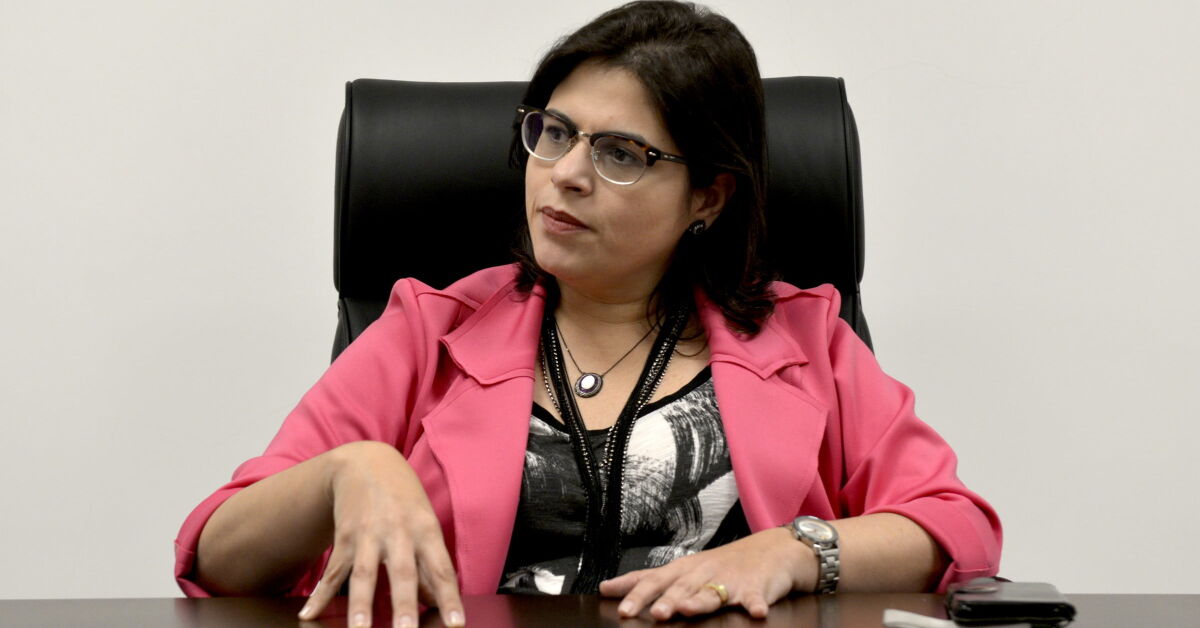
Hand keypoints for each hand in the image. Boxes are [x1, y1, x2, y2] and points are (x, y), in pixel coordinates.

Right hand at [297, 441, 464, 627]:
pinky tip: (309, 614)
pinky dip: (320, 595)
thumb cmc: (403, 497)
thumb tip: (435, 600)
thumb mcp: (425, 523)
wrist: (367, 462)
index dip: (450, 598)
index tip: (456, 624)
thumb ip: (428, 563)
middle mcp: (399, 532)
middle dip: (404, 605)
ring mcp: (369, 534)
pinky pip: (333, 571)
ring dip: (360, 605)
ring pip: (364, 574)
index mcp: (426, 530)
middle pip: (402, 573)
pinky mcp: (344, 536)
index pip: (442, 570)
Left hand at [598, 527, 813, 620]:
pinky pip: (756, 599)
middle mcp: (703, 573)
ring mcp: (729, 580)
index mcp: (683, 570)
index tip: (617, 604)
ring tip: (687, 609)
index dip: (635, 591)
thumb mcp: (683, 570)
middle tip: (654, 613)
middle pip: (680, 587)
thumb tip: (606, 588)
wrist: (773, 550)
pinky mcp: (756, 588)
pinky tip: (756, 613)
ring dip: (699, 601)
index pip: (654, 579)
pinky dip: (756, 605)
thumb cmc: (722, 565)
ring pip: (712, 593)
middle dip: (666, 600)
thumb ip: (647, 581)